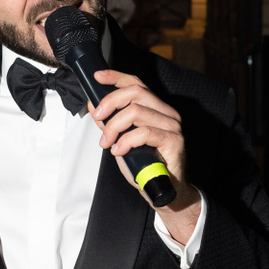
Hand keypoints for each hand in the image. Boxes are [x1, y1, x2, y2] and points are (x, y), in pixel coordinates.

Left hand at [90, 69, 201, 240]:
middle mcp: (167, 113)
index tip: (98, 77)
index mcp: (156, 108)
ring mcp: (173, 126)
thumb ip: (110, 123)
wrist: (163, 191)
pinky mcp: (174, 140)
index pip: (136, 84)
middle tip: (98, 118)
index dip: (116, 77)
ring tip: (107, 143)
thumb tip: (94, 106)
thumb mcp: (121, 141)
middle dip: (110, 102)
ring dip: (114, 127)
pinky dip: (126, 140)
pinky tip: (119, 151)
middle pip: (135, 92)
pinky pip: (144, 132)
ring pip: (136, 111)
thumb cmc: (145, 167)